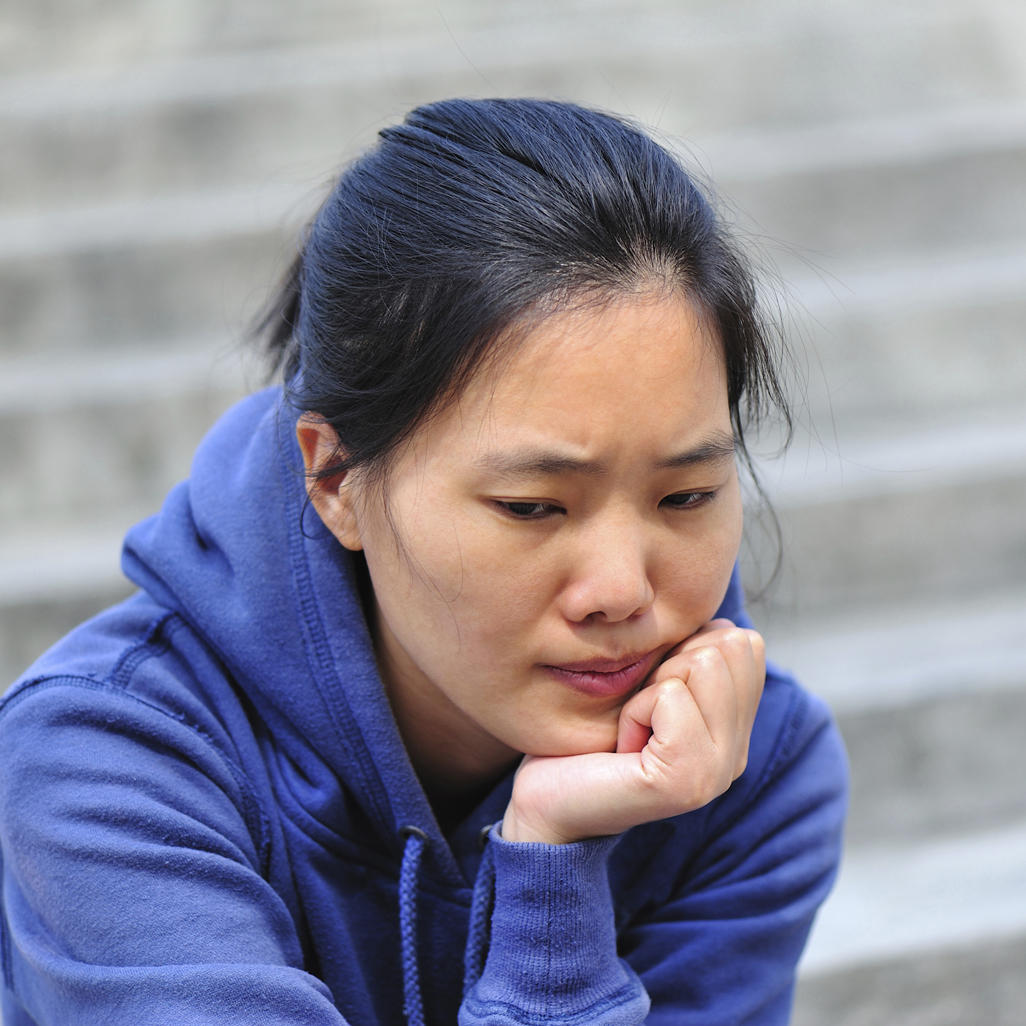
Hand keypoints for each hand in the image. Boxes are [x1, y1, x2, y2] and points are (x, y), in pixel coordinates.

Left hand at [501, 620, 765, 844]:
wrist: (550, 802)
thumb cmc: (591, 737)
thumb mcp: (650, 685)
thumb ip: (691, 657)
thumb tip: (718, 622)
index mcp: (735, 732)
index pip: (745, 644)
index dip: (687, 649)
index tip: (655, 694)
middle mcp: (737, 755)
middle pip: (727, 647)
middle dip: (670, 665)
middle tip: (642, 713)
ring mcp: (717, 772)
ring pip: (703, 664)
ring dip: (651, 687)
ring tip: (634, 728)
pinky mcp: (685, 781)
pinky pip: (669, 696)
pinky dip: (634, 710)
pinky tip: (623, 746)